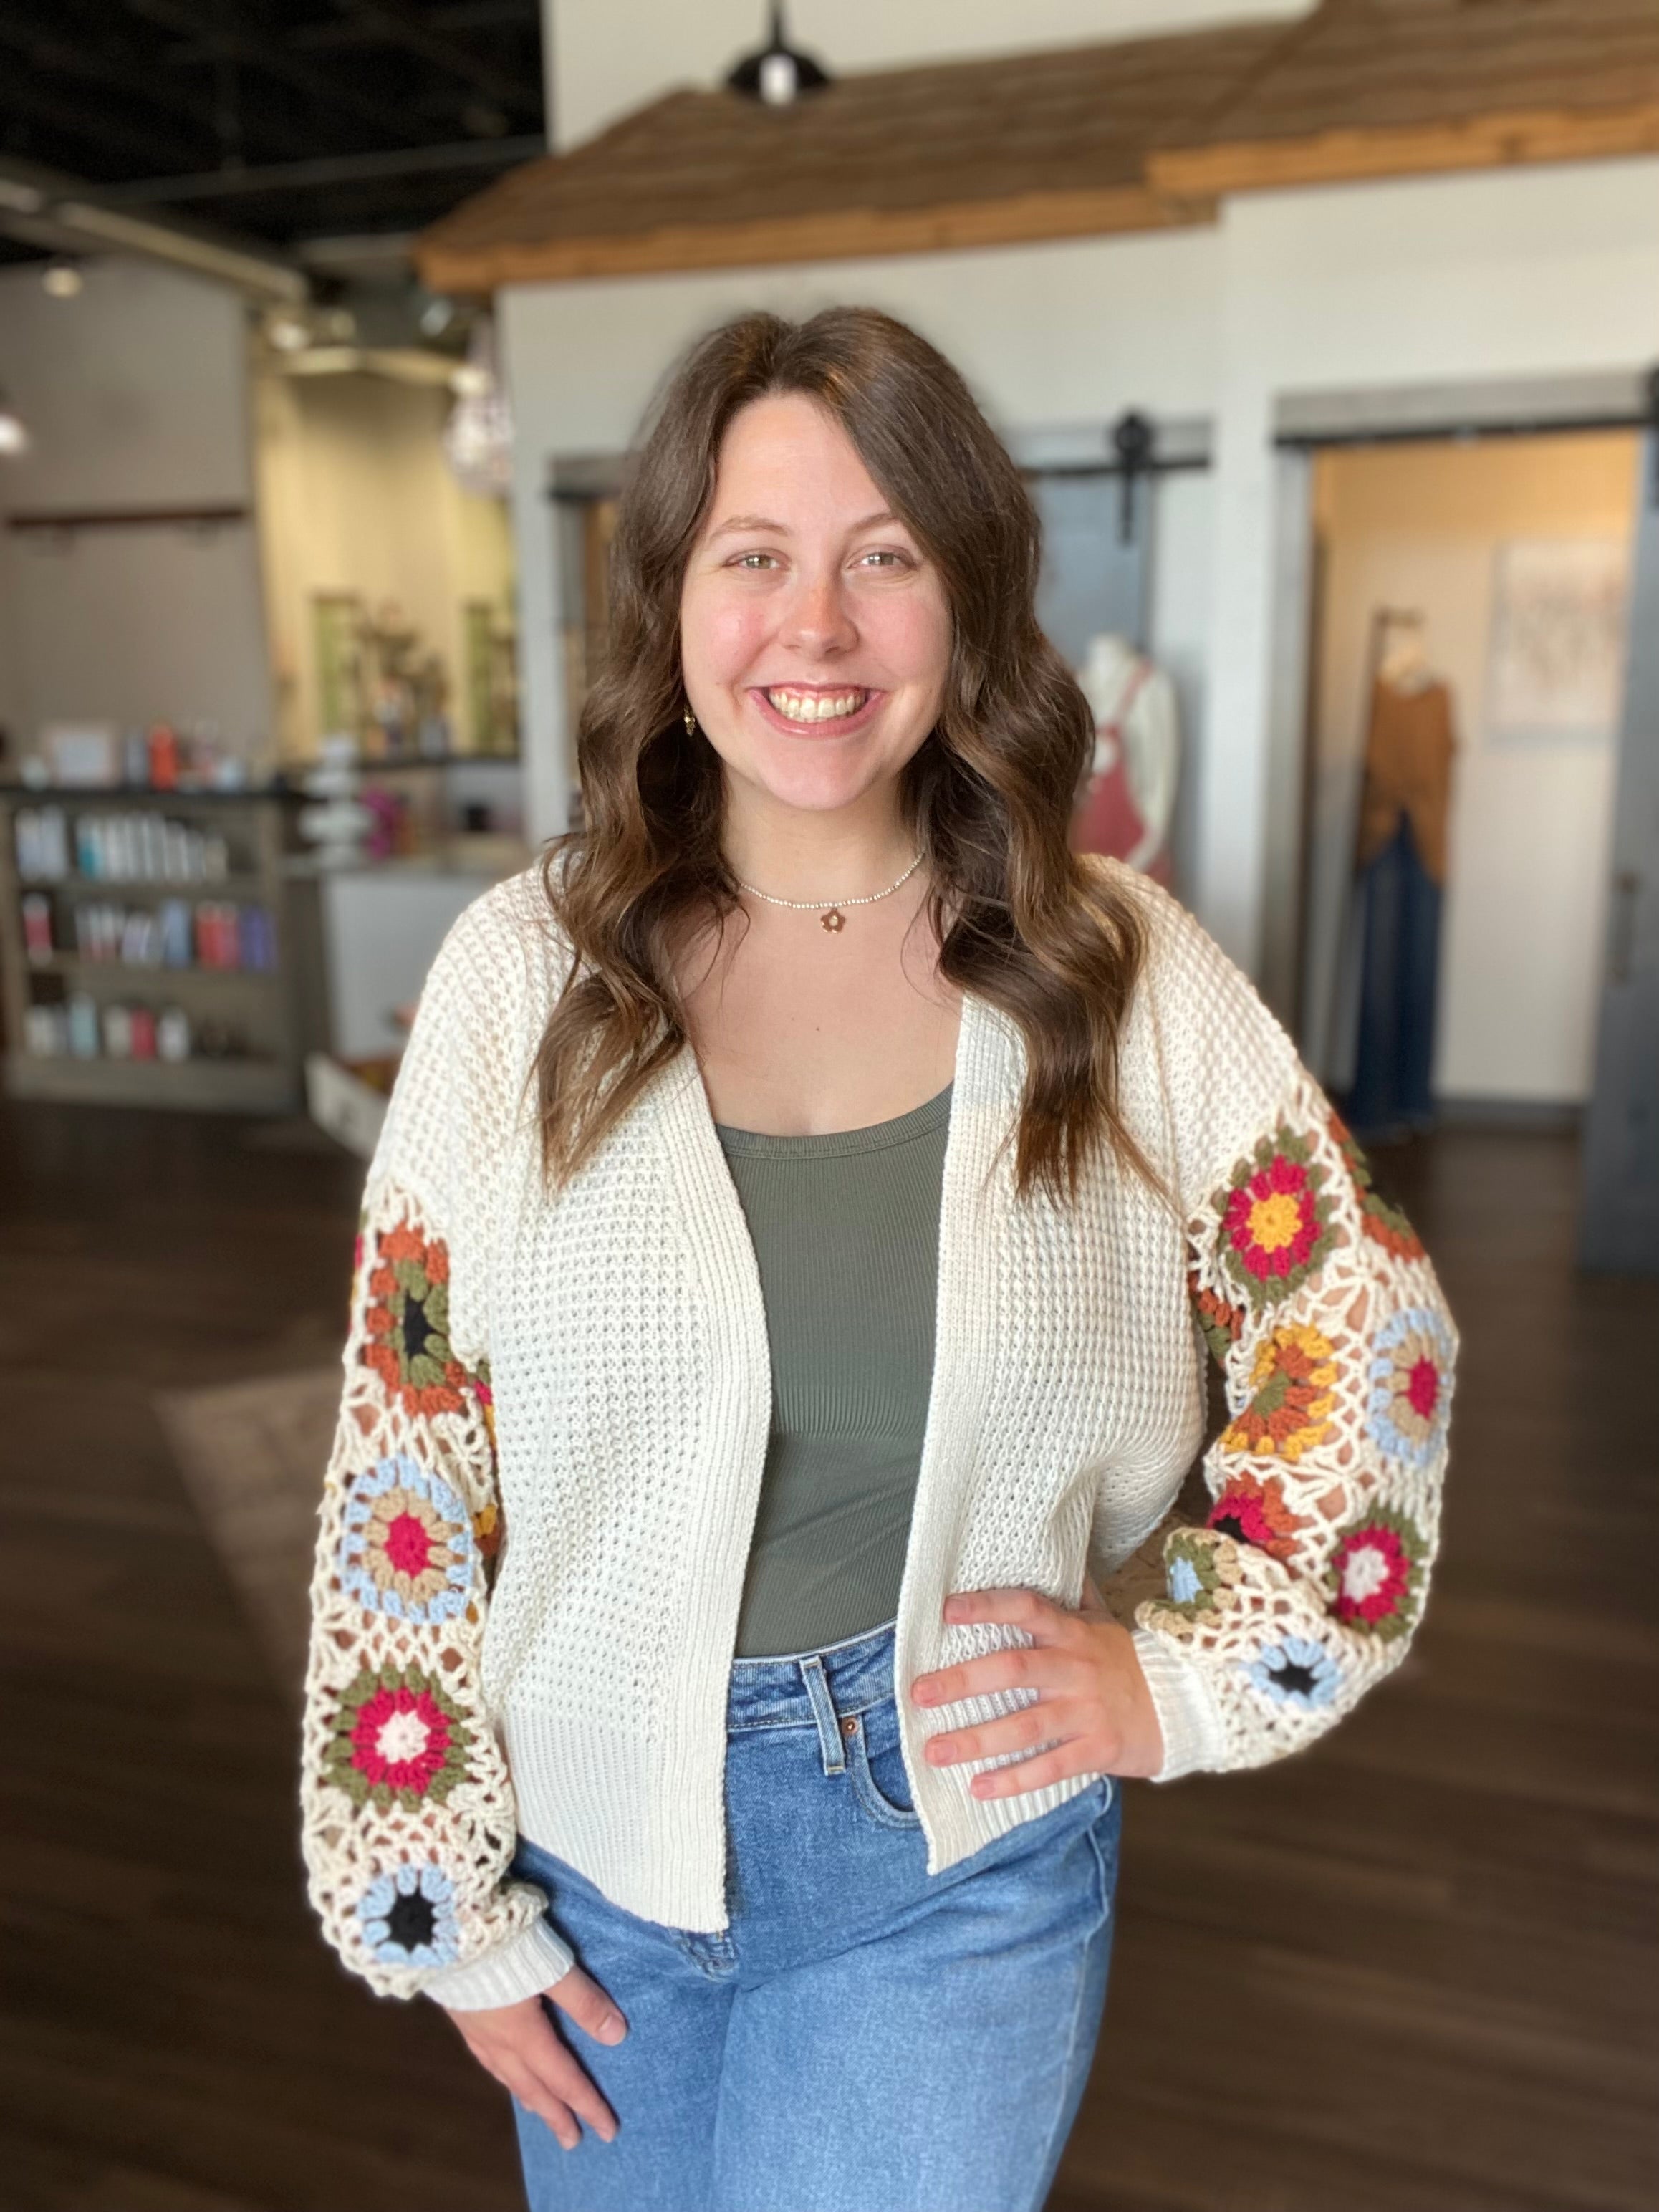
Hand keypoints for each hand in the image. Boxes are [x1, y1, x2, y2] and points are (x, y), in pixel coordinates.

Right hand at [445, 1962, 626, 2149]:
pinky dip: (502, 2074)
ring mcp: (475, 2030)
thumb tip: (617, 2037)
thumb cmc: (503, 1945)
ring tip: (539, 2111)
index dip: (587, 2104)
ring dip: (528, 2097)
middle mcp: (498, 2042)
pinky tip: (501, 2068)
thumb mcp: (553, 1968)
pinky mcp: (460, 2013)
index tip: (607, 2131)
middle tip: (573, 2141)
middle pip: (533, 2087)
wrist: (443, 1931)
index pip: (563, 2078)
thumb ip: (584, 2002)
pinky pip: (487, 2059)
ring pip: (507, 2076)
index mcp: (524, 2035)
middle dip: (556, 2115)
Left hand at [909, 1584, 1165, 1795]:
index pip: (1027, 1609)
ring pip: (1025, 1726)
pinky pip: (1051, 1766)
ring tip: (935, 1750)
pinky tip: (979, 1787)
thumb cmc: (1126, 1661)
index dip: (988, 1607)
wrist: (1181, 1706)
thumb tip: (1047, 1551)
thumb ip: (1071, 1593)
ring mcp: (1086, 1711)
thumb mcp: (1102, 1620)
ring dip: (977, 1740)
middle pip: (1014, 1670)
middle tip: (919, 1693)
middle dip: (963, 1682)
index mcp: (1072, 1632)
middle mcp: (1075, 1668)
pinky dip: (1015, 1779)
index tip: (947, 1611)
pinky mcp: (1096, 1748)